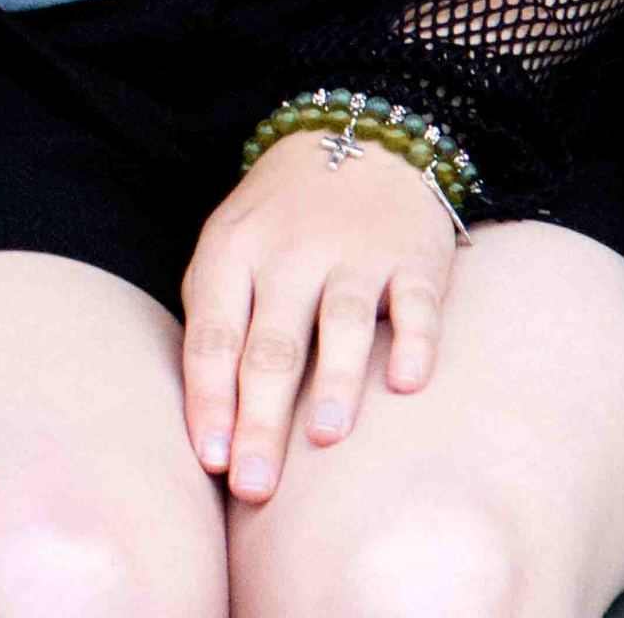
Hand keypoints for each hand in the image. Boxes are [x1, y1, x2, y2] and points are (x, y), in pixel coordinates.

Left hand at [179, 128, 455, 505]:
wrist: (358, 137)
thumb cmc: (280, 223)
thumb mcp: (231, 251)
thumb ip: (216, 320)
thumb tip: (208, 423)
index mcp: (233, 250)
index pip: (213, 334)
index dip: (209, 399)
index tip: (211, 462)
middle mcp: (290, 250)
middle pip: (271, 342)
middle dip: (259, 418)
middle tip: (255, 487)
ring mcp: (354, 251)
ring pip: (341, 319)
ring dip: (333, 378)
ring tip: (323, 435)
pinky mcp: (412, 255)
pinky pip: (415, 302)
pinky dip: (413, 341)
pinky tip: (406, 383)